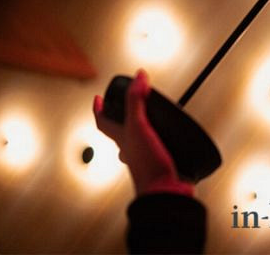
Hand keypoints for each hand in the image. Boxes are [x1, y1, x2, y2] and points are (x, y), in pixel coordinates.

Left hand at [93, 69, 193, 196]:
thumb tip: (138, 77)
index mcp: (121, 139)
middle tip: (127, 108)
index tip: (98, 98)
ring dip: (144, 132)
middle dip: (121, 120)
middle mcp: (130, 149)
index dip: (99, 109)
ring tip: (153, 121)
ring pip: (138, 143)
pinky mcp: (160, 164)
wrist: (165, 192)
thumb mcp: (138, 126)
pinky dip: (162, 144)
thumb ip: (136, 101)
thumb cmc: (147, 164)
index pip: (103, 122)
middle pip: (119, 133)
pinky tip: (171, 141)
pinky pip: (157, 151)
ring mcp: (145, 158)